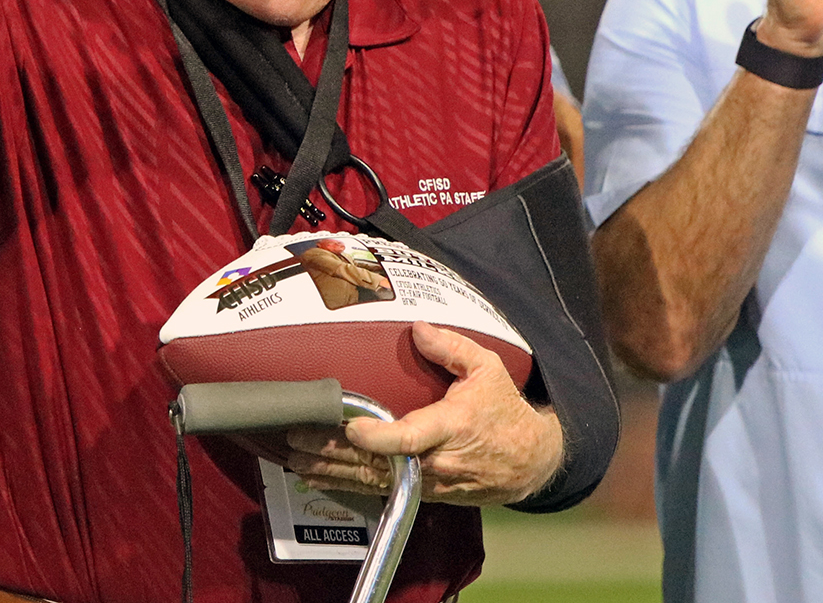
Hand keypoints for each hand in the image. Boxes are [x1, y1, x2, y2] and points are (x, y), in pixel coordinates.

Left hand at [284, 321, 563, 505]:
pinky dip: (344, 484)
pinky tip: (316, 476)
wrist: (529, 461)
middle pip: (376, 464)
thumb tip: (417, 327)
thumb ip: (451, 347)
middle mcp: (436, 461)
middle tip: (295, 437)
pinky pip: (378, 491)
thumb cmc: (504, 411)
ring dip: (330, 471)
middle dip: (333, 452)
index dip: (377, 437)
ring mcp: (428, 483)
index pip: (410, 438)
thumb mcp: (488, 369)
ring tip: (294, 457)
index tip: (349, 426)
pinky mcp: (422, 495)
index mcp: (451, 426)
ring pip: (371, 482)